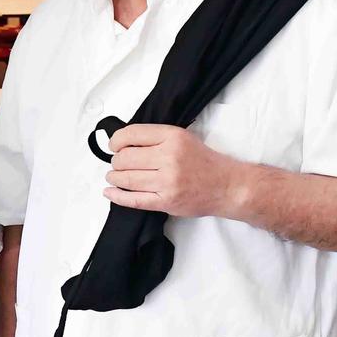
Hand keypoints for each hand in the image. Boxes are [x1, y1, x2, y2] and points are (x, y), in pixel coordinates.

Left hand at [102, 123, 246, 218]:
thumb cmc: (204, 161)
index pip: (131, 135)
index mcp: (172, 137)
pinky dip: (117, 196)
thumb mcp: (182, 137)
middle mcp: (169, 157)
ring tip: (114, 176)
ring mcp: (167, 181)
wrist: (227, 186)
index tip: (114, 145)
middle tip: (118, 164)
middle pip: (125, 158)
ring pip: (126, 179)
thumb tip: (122, 142)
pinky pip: (134, 200)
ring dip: (114, 178)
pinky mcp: (167, 201)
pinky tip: (109, 192)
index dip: (116, 141)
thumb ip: (155, 137)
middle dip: (116, 162)